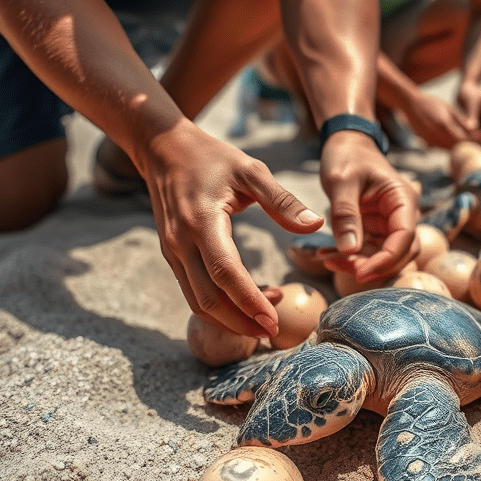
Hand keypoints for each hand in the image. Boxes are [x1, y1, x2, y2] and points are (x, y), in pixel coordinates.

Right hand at [140, 122, 323, 338]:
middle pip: (208, 299)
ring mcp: (173, 252)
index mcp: (202, 221)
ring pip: (197, 302)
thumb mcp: (251, 170)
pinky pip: (193, 290)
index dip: (249, 301)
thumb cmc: (213, 157)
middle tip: (274, 331)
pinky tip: (249, 301)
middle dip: (241, 322)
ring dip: (230, 318)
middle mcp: (182, 242)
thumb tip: (316, 224)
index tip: (273, 320)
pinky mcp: (173, 255)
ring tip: (265, 320)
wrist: (164, 149)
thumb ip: (282, 200)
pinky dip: (219, 305)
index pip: (225, 273)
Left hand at [316, 131, 418, 279]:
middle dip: (372, 265)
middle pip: (400, 253)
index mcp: (402, 200)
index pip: (405, 237)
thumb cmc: (347, 156)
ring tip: (326, 258)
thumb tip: (350, 250)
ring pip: (383, 256)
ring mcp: (389, 224)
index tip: (360, 272)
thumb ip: (345, 214)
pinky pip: (368, 251)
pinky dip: (349, 257)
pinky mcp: (375, 229)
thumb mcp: (341, 181)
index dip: (386, 259)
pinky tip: (325, 254)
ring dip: (358, 264)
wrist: (345, 145)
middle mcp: (402, 215)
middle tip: (338, 265)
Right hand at [401, 88, 473, 148]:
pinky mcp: (424, 142)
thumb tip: (475, 132)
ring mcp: (428, 140)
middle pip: (455, 147)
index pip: (462, 140)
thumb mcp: (450, 109)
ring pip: (447, 150)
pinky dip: (446, 147)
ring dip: (455, 148)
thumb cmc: (432, 103)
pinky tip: (450, 141)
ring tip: (464, 143)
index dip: (471, 142)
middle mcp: (435, 134)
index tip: (478, 141)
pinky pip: (439, 148)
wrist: (410, 104)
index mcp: (444, 124)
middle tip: (473, 144)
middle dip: (464, 147)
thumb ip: (462, 121)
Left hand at [456, 79, 480, 143]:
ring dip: (477, 142)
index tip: (473, 141)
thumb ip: (472, 116)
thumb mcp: (470, 103)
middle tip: (469, 147)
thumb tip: (472, 130)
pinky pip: (479, 136)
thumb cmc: (469, 92)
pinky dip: (473, 140)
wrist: (466, 88)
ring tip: (465, 148)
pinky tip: (463, 144)